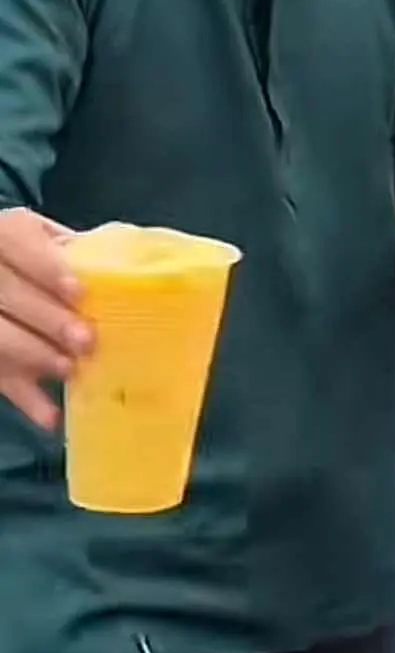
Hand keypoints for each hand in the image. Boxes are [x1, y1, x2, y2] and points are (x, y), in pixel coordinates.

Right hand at [0, 208, 93, 429]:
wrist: (2, 272)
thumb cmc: (33, 254)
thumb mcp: (46, 238)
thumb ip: (72, 250)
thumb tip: (125, 268)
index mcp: (4, 235)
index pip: (18, 245)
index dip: (47, 269)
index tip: (78, 292)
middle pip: (7, 294)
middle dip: (46, 319)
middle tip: (85, 340)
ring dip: (32, 355)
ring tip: (68, 370)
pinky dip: (26, 400)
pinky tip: (51, 417)